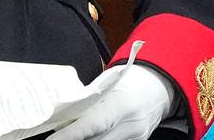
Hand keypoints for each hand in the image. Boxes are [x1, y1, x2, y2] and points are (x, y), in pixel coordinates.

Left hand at [49, 65, 177, 139]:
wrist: (159, 86)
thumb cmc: (128, 79)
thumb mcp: (107, 83)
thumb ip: (88, 98)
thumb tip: (61, 111)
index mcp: (123, 103)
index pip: (94, 123)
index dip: (71, 134)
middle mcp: (132, 125)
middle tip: (54, 138)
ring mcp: (136, 137)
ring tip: (65, 135)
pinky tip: (85, 136)